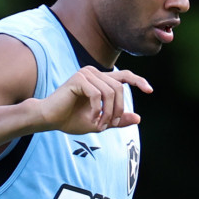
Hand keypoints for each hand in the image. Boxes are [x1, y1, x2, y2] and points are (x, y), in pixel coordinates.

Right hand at [36, 64, 151, 134]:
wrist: (49, 119)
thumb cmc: (70, 120)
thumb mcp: (99, 122)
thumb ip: (117, 120)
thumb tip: (138, 118)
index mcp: (100, 80)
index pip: (124, 76)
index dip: (138, 81)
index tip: (150, 90)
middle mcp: (94, 73)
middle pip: (119, 89)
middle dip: (118, 110)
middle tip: (109, 125)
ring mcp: (86, 73)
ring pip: (110, 92)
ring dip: (108, 112)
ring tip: (99, 125)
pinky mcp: (78, 78)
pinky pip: (97, 94)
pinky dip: (97, 109)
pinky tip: (92, 119)